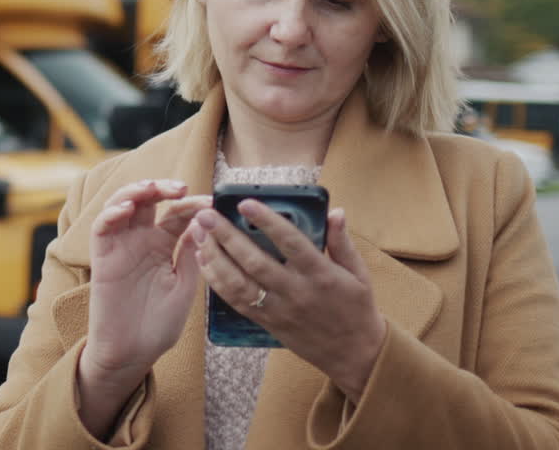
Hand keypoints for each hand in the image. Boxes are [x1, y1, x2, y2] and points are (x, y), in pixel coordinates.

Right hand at [81, 180, 210, 385]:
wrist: (131, 354)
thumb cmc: (158, 326)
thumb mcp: (184, 289)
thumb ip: (192, 257)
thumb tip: (203, 223)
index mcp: (165, 247)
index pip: (178, 215)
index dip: (193, 205)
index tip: (213, 203)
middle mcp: (142, 241)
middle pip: (150, 202)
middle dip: (164, 188)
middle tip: (181, 188)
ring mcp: (121, 247)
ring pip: (123, 205)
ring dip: (135, 191)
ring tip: (151, 189)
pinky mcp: (102, 257)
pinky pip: (101, 227)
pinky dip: (111, 213)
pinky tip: (126, 210)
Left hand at [189, 204, 386, 402]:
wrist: (354, 355)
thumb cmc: (357, 309)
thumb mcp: (359, 273)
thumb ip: (342, 242)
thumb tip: (336, 212)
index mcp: (320, 275)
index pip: (290, 242)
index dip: (267, 221)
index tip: (245, 203)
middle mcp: (296, 292)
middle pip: (255, 262)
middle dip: (227, 236)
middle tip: (206, 215)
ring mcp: (278, 310)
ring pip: (239, 284)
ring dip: (215, 258)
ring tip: (199, 234)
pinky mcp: (267, 323)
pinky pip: (236, 302)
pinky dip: (217, 281)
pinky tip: (204, 261)